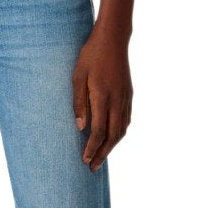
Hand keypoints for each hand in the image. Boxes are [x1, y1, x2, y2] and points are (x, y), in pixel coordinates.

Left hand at [72, 26, 132, 170]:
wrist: (113, 39)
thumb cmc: (90, 55)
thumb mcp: (77, 76)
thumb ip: (79, 102)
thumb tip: (80, 127)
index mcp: (103, 97)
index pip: (98, 131)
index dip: (92, 148)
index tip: (84, 160)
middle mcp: (117, 101)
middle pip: (112, 136)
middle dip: (102, 154)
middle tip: (92, 167)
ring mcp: (125, 98)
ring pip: (122, 130)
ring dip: (112, 146)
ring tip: (101, 157)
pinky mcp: (129, 95)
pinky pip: (126, 120)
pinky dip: (119, 133)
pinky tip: (112, 138)